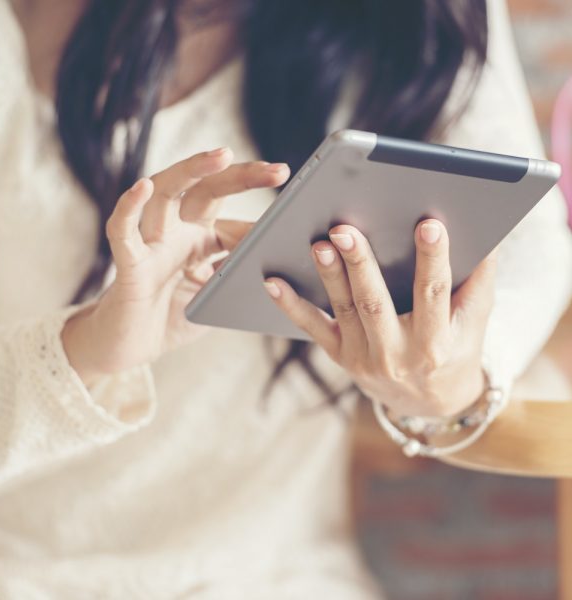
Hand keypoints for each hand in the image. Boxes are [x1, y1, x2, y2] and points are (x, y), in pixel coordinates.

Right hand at [63, 148, 289, 384]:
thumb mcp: (219, 290)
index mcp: (199, 236)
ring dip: (191, 172)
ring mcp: (151, 243)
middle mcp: (176, 231)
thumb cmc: (174, 317)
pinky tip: (143, 187)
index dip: (256, 195)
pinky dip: (129, 208)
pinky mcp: (129, 264)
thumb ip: (242, 269)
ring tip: (221, 157)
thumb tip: (279, 251)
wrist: (133, 347)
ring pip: (165, 193)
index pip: (228, 205)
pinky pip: (123, 232)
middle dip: (239, 175)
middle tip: (277, 171)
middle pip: (204, 188)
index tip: (287, 181)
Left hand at [264, 220, 497, 417]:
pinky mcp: (341, 356)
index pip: (434, 294)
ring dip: (328, 277)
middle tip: (345, 229)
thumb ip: (479, 281)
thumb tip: (484, 235)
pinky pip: (314, 329)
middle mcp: (396, 353)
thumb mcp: (476, 322)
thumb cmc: (456, 350)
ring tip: (319, 244)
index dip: (432, 259)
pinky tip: (273, 282)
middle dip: (360, 265)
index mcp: (435, 343)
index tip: (428, 224)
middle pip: (375, 303)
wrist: (430, 402)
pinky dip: (292, 306)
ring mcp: (364, 357)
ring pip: (343, 310)